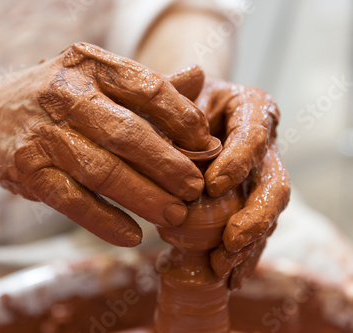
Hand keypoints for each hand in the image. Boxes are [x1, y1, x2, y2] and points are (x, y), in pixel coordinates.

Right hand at [0, 43, 211, 246]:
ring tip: (174, 215)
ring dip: (145, 198)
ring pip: (104, 171)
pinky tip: (132, 234)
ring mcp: (43, 133)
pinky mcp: (27, 170)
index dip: (183, 119)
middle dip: (169, 166)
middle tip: (194, 189)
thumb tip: (197, 77)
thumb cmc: (52, 100)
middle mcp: (64, 94)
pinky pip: (73, 202)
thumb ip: (145, 84)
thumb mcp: (94, 80)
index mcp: (89, 64)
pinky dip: (105, 222)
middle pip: (129, 134)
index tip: (205, 144)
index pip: (148, 88)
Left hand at [168, 73, 290, 288]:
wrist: (193, 109)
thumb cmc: (183, 98)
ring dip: (250, 244)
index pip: (252, 135)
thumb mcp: (179, 90)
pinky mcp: (253, 197)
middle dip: (255, 215)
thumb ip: (178, 94)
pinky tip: (231, 277)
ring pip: (269, 213)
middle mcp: (265, 144)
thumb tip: (185, 96)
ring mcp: (262, 174)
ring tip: (224, 268)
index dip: (237, 160)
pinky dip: (245, 254)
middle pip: (275, 182)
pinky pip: (257, 228)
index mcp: (252, 109)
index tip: (212, 185)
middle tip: (230, 241)